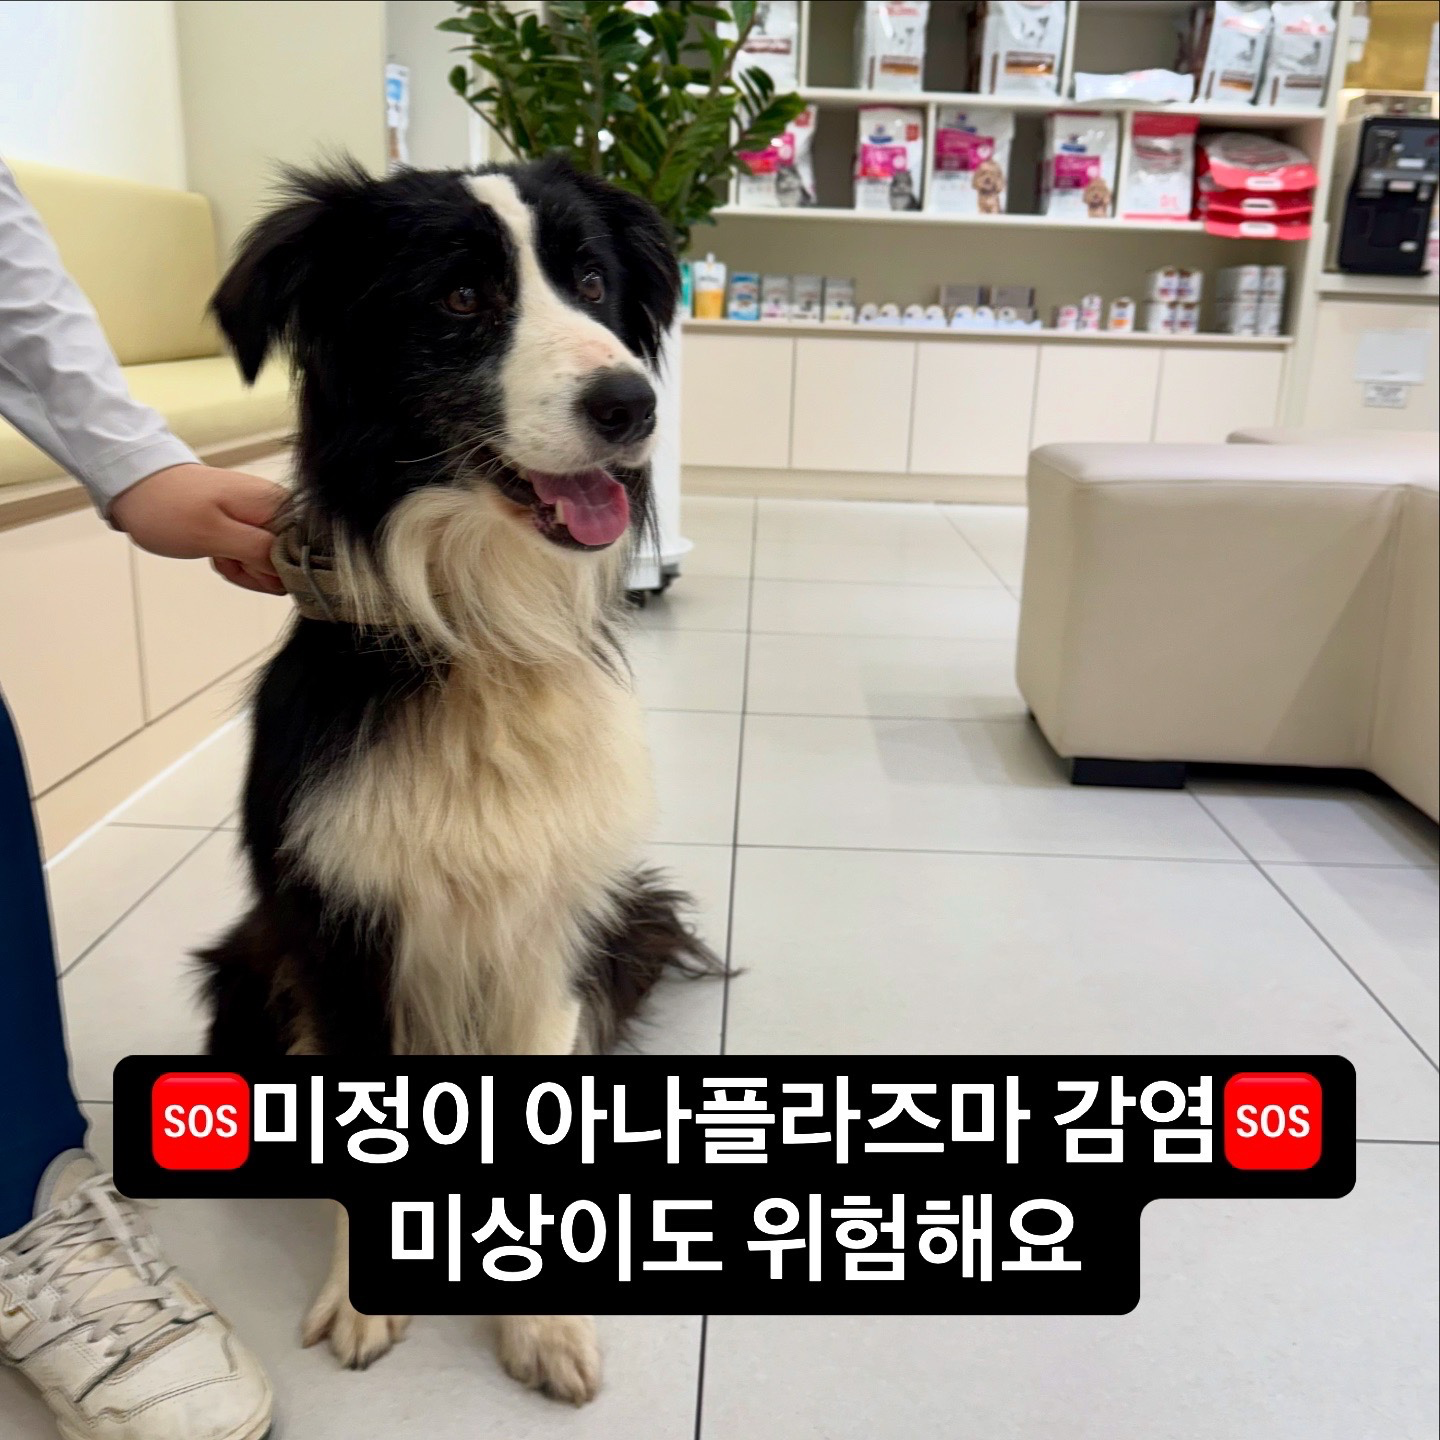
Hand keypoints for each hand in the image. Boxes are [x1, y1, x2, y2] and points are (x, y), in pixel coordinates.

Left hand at [109, 463, 287, 594]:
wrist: (136, 484)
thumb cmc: (168, 508)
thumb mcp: (213, 534)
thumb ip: (259, 550)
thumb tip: (293, 567)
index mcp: (279, 506)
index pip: (305, 555)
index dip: (276, 571)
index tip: (242, 564)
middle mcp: (281, 510)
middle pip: (291, 562)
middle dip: (256, 571)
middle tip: (223, 558)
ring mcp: (266, 517)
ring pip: (273, 564)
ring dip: (243, 568)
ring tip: (216, 553)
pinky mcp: (252, 524)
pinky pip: (257, 556)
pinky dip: (236, 561)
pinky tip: (216, 551)